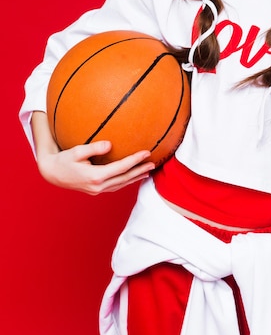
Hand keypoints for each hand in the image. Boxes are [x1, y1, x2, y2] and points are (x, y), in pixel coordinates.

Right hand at [31, 111, 154, 193]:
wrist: (52, 174)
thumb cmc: (63, 160)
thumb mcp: (76, 151)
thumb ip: (93, 148)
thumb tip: (110, 144)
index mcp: (95, 176)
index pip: (121, 168)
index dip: (135, 160)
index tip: (146, 153)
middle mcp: (99, 186)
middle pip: (125, 178)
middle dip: (140, 170)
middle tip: (153, 163)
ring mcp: (98, 190)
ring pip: (122, 184)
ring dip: (136, 177)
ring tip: (148, 170)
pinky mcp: (97, 190)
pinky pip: (116, 186)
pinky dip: (127, 181)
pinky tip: (133, 176)